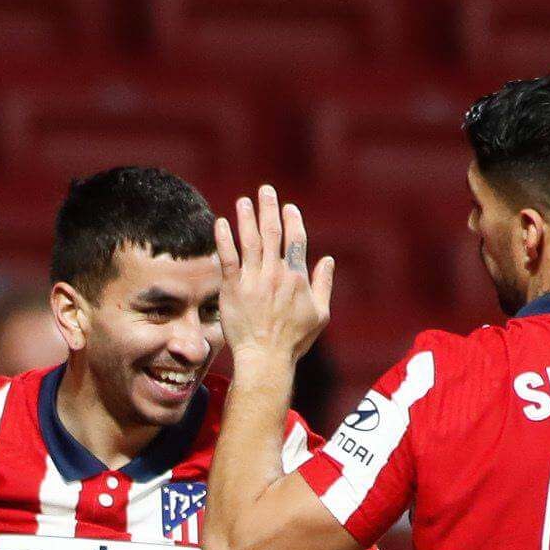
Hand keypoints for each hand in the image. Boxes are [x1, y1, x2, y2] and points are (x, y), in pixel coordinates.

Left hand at [214, 184, 333, 365]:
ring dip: (246, 217)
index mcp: (297, 277)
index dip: (292, 220)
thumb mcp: (320, 314)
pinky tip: (221, 223)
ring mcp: (254, 280)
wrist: (266, 358)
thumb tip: (328, 260)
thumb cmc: (294, 340)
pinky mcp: (233, 288)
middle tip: (265, 191)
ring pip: (250, 240)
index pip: (296, 239)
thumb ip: (324, 285)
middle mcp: (276, 273)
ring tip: (244, 201)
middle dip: (269, 208)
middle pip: (272, 233)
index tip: (288, 208)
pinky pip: (228, 258)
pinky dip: (224, 239)